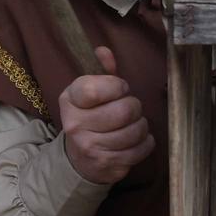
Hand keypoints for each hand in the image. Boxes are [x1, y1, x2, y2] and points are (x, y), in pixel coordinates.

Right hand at [60, 46, 154, 183]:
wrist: (79, 158)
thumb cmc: (91, 118)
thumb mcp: (90, 92)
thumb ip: (101, 70)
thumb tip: (104, 51)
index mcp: (70, 100)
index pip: (96, 89)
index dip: (118, 86)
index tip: (120, 89)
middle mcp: (75, 124)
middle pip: (123, 111)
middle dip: (135, 107)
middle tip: (131, 109)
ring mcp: (90, 147)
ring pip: (135, 131)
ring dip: (141, 126)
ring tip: (135, 124)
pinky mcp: (106, 164)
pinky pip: (140, 149)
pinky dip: (146, 143)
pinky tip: (138, 140)